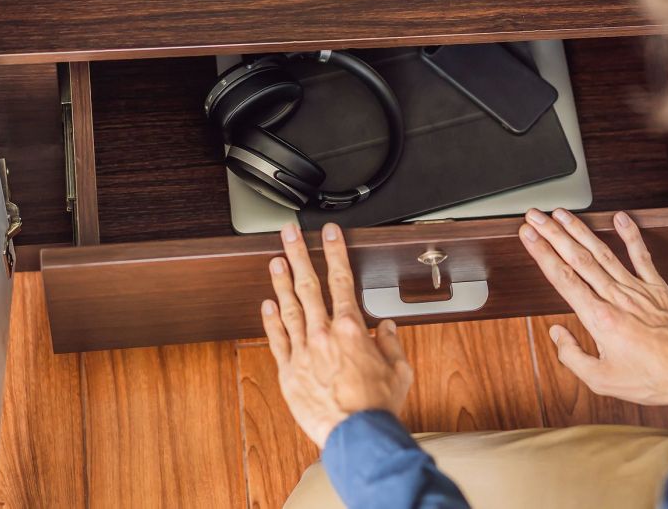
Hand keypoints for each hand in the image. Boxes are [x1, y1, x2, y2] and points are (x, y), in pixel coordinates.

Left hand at [261, 222, 413, 447]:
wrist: (357, 435)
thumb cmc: (377, 406)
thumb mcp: (400, 370)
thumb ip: (393, 344)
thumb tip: (387, 328)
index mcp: (351, 329)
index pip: (342, 279)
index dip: (335, 252)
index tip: (329, 233)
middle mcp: (324, 334)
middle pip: (309, 285)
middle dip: (299, 254)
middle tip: (289, 233)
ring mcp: (303, 352)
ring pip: (289, 307)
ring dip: (281, 281)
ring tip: (275, 259)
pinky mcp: (289, 372)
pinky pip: (277, 340)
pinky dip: (271, 320)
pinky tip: (267, 303)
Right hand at [519, 209, 667, 406]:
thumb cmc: (649, 379)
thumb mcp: (601, 380)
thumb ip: (572, 356)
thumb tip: (556, 333)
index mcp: (599, 319)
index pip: (563, 278)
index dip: (542, 254)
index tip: (529, 237)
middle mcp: (616, 298)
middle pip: (577, 258)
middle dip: (553, 234)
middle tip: (536, 217)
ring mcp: (637, 289)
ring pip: (602, 253)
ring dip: (580, 230)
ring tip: (562, 214)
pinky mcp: (657, 288)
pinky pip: (642, 256)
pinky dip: (631, 235)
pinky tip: (621, 218)